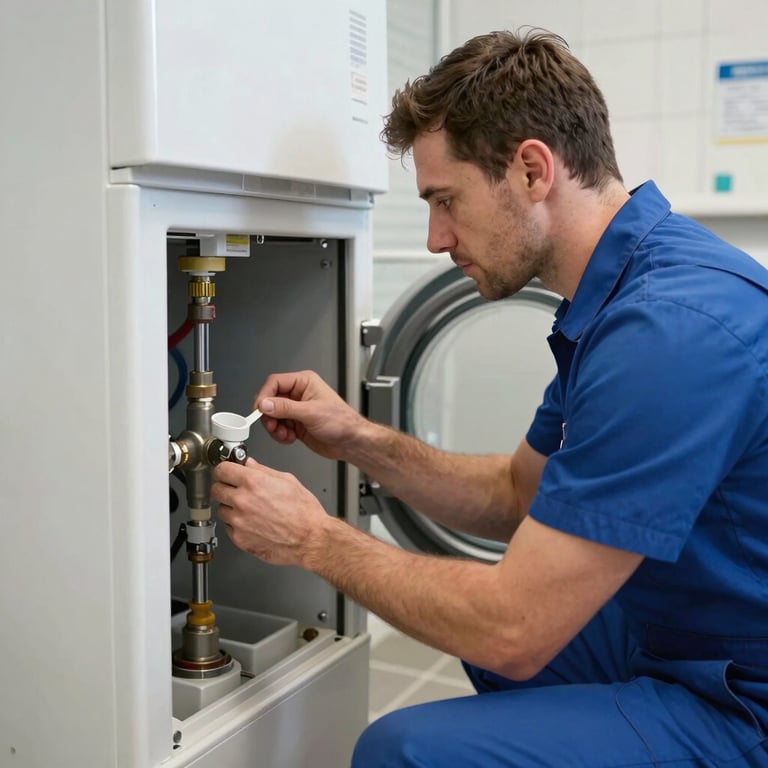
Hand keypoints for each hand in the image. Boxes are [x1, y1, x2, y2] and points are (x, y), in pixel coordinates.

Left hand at [211, 458, 326, 566]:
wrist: (309, 539)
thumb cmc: (304, 512)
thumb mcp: (287, 481)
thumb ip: (263, 471)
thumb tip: (249, 465)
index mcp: (253, 482)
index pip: (222, 470)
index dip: (225, 470)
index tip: (227, 472)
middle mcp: (242, 501)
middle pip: (216, 489)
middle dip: (226, 488)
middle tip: (236, 490)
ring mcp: (238, 521)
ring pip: (221, 509)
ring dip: (231, 508)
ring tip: (250, 510)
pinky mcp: (239, 539)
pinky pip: (228, 527)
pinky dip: (237, 525)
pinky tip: (253, 523)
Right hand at [254, 370, 364, 460]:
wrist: (350, 442)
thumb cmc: (342, 422)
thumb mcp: (311, 413)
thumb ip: (286, 408)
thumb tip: (265, 404)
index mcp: (304, 383)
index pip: (275, 382)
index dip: (265, 395)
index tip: (260, 409)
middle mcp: (298, 394)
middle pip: (270, 400)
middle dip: (269, 415)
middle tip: (273, 425)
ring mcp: (296, 410)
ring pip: (272, 415)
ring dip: (275, 427)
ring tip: (285, 434)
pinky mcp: (295, 424)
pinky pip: (278, 427)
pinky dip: (280, 435)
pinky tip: (290, 438)